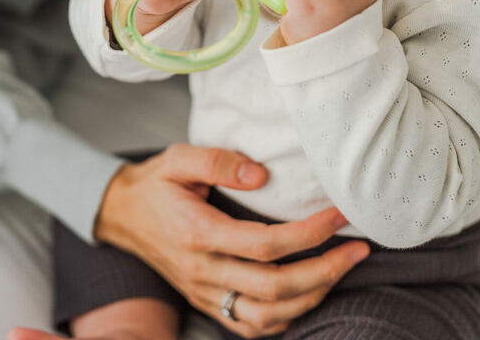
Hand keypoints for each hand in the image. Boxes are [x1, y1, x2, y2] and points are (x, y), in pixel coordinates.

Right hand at [95, 143, 369, 337]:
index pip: (265, 244)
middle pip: (274, 287)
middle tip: (358, 249)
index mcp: (198, 233)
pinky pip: (249, 325)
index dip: (309, 233)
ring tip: (341, 268)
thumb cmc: (155, 183)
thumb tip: (262, 174)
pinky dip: (284, 317)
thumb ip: (218, 161)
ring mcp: (204, 292)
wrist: (121, 215)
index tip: (339, 214)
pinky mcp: (206, 301)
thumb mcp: (178, 158)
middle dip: (325, 270)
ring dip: (311, 296)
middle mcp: (203, 271)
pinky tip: (307, 294)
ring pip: (266, 315)